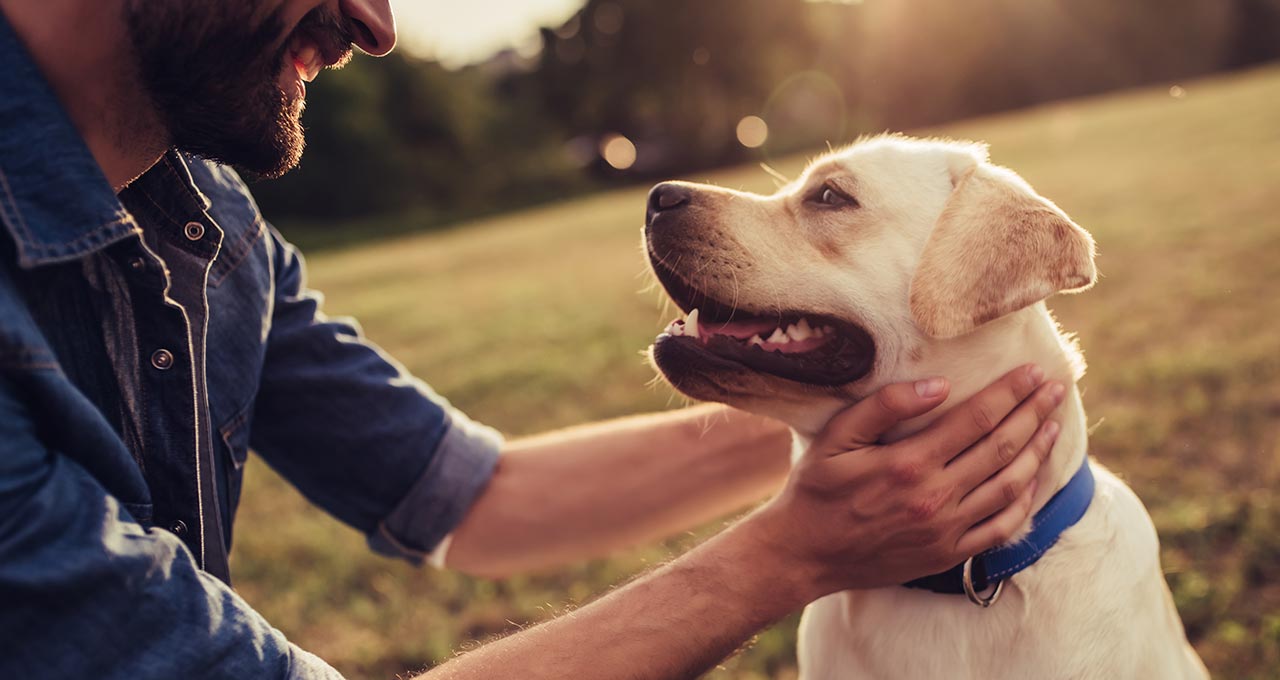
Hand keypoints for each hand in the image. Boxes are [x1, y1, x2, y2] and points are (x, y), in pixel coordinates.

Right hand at [747, 364, 1064, 598]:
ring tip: (1053, 425)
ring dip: (1037, 452)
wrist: (804, 554)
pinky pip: (1001, 528)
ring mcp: (946, 530)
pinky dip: (1024, 501)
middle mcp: (935, 497)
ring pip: (1009, 486)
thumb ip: (884, 406)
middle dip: (1034, 414)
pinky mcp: (948, 554)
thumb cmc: (816, 489)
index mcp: (909, 463)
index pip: (977, 419)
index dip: (1011, 392)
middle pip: (1002, 448)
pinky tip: (1033, 479)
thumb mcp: (836, 438)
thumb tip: (939, 385)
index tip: (1034, 372)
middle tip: (1056, 389)